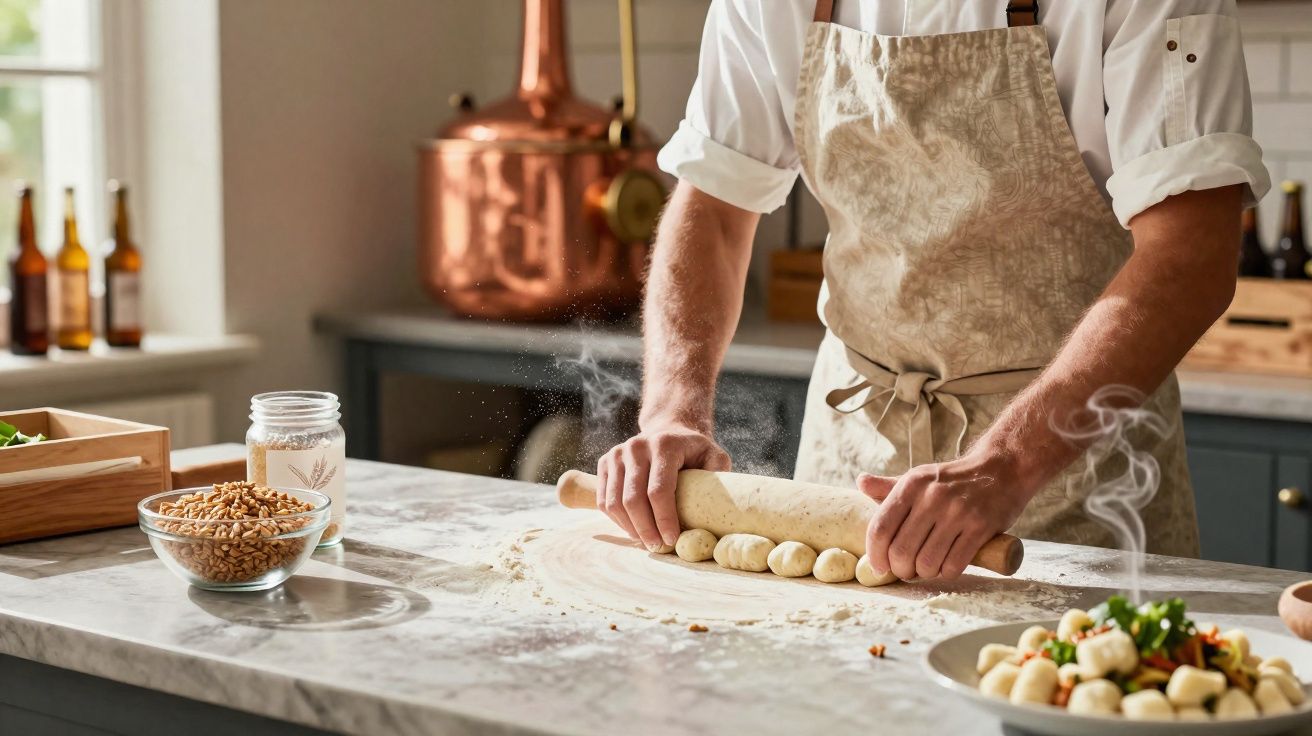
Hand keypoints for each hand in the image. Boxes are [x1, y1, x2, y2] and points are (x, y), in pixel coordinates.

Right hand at [597, 424, 729, 550]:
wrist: (667, 430)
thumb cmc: (693, 451)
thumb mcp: (713, 455)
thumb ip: (718, 475)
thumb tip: (721, 505)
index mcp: (664, 445)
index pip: (658, 490)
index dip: (664, 519)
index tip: (672, 539)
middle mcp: (636, 446)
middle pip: (633, 499)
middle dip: (646, 529)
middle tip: (658, 546)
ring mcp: (617, 453)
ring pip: (615, 502)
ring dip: (630, 528)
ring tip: (646, 541)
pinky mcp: (605, 462)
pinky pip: (604, 500)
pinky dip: (617, 520)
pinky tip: (633, 529)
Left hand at [858, 449, 1034, 580]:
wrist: (1002, 469)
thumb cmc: (953, 479)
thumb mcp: (920, 477)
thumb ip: (889, 486)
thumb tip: (860, 483)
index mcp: (911, 485)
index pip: (881, 528)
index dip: (875, 554)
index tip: (878, 567)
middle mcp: (932, 497)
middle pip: (901, 550)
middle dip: (900, 569)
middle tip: (905, 570)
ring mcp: (958, 512)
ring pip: (927, 562)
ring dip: (923, 573)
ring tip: (925, 569)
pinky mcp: (981, 527)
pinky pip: (954, 564)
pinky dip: (945, 573)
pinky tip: (945, 567)